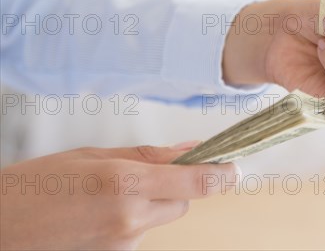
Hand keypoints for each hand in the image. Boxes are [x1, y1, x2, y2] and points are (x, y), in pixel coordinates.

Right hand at [0, 143, 237, 249]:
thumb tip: (189, 151)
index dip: (221, 174)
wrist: (0, 228)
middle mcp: (130, 219)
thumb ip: (148, 156)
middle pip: (183, 202)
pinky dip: (132, 219)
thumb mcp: (93, 156)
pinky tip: (100, 213)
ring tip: (108, 194)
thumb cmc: (36, 187)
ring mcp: (123, 244)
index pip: (195, 183)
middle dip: (177, 186)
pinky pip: (140, 232)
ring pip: (160, 218)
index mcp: (125, 185)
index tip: (233, 168)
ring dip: (151, 203)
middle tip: (150, 173)